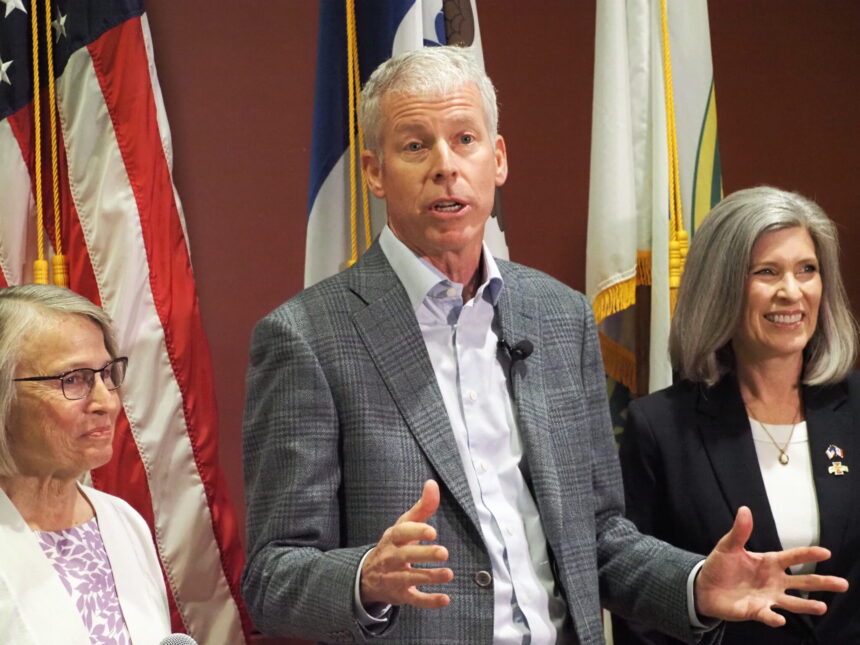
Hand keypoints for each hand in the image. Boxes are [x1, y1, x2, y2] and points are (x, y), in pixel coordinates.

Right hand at [360, 480, 453, 608]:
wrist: (369, 575)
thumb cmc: (395, 544)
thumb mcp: (405, 525)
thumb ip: (422, 507)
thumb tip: (432, 483)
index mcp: (393, 538)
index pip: (402, 532)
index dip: (416, 531)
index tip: (432, 532)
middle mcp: (392, 558)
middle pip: (406, 556)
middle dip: (424, 555)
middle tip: (443, 553)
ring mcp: (395, 578)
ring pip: (411, 578)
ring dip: (430, 577)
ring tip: (449, 574)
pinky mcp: (401, 595)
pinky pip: (414, 600)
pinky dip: (429, 601)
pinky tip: (445, 599)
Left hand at [695, 506, 848, 625]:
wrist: (705, 587)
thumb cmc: (720, 566)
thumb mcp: (728, 546)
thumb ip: (740, 531)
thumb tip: (745, 510)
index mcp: (769, 562)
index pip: (793, 557)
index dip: (808, 554)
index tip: (826, 552)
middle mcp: (774, 581)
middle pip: (803, 582)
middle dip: (822, 582)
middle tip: (842, 584)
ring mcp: (768, 597)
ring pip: (793, 603)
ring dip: (807, 605)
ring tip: (822, 606)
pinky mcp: (757, 611)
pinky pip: (768, 615)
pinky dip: (774, 618)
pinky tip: (780, 618)